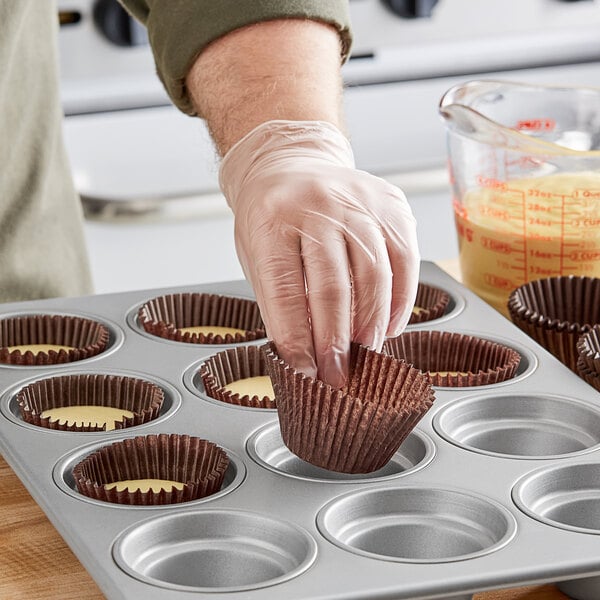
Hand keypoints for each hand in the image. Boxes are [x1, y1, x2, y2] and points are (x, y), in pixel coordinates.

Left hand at [219, 120, 419, 387]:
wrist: (291, 165)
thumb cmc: (271, 219)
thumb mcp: (257, 256)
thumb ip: (281, 302)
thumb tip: (306, 358)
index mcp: (270, 220)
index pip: (285, 291)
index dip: (297, 340)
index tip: (306, 373)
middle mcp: (316, 205)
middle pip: (333, 285)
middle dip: (337, 341)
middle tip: (338, 374)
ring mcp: (357, 201)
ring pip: (375, 274)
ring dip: (372, 323)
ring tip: (366, 352)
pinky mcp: (391, 205)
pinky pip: (405, 259)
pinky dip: (401, 300)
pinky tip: (389, 324)